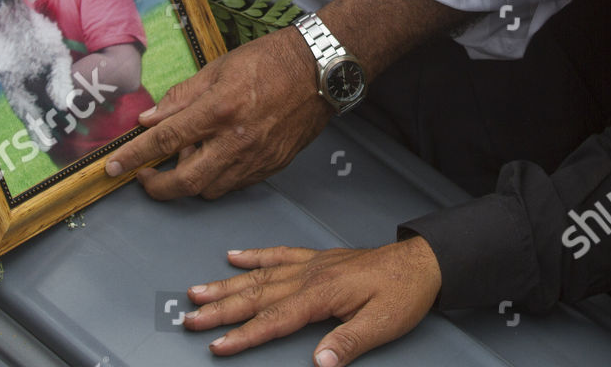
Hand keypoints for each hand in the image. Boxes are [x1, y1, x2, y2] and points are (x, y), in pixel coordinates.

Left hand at [103, 27, 329, 198]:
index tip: (113, 167)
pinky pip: (234, 185)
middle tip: (144, 176)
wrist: (320, 70)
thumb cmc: (270, 60)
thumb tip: (149, 118)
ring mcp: (256, 158)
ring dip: (188, 181)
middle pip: (185, 181)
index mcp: (219, 109)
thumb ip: (181, 97)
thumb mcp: (219, 68)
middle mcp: (237, 140)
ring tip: (186, 157)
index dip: (134, 156)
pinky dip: (215, 177)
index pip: (165, 140)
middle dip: (156, 187)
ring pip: (209, 189)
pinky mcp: (272, 166)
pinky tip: (213, 158)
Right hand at [185, 239, 441, 363]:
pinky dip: (254, 256)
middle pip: (257, 295)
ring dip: (227, 284)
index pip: (275, 319)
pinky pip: (279, 255)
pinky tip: (233, 257)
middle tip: (190, 318)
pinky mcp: (317, 259)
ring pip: (260, 275)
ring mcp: (311, 265)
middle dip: (221, 309)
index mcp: (322, 294)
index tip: (218, 345)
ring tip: (196, 291)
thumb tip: (320, 363)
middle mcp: (310, 276)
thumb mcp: (383, 324)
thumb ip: (348, 343)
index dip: (244, 335)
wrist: (421, 263)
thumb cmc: (403, 294)